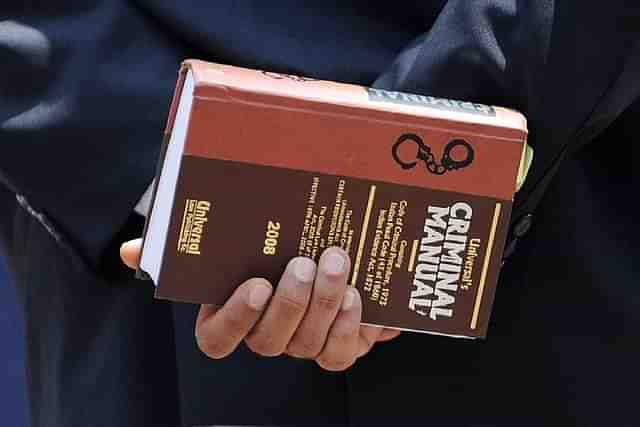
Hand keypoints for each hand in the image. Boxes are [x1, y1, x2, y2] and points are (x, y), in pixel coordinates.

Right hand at [121, 239, 399, 370]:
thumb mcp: (231, 236)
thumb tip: (131, 251)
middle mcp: (265, 335)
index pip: (216, 339)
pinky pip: (339, 354)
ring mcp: (302, 344)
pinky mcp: (338, 346)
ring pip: (307, 344)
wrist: (333, 250)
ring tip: (336, 262)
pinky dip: (348, 326)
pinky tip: (355, 295)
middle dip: (289, 303)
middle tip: (303, 263)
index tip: (254, 285)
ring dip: (322, 304)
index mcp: (232, 315)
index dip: (234, 319)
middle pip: (269, 340)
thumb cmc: (274, 246)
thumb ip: (185, 244)